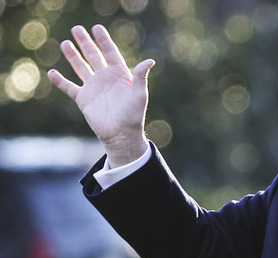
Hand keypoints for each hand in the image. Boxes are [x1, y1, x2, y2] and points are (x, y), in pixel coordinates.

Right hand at [48, 25, 153, 166]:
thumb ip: (141, 77)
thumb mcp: (139, 94)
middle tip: (77, 29)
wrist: (121, 135)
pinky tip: (53, 73)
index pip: (111, 53)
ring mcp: (93, 88)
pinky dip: (60, 81)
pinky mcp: (84, 99)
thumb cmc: (134, 115)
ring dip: (73, 56)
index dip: (104, 40)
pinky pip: (69, 87)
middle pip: (94, 56)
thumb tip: (150, 61)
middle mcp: (105, 79)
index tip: (97, 28)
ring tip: (66, 43)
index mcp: (120, 75)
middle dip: (85, 43)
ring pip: (81, 68)